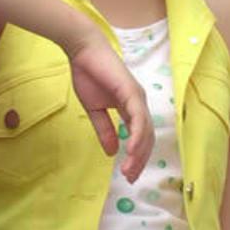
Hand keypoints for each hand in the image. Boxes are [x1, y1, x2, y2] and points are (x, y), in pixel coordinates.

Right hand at [65, 30, 153, 182]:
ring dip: (139, 153)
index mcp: (130, 106)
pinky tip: (131, 150)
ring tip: (129, 170)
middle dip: (140, 160)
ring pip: (145, 130)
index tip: (128, 174)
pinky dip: (137, 136)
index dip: (136, 156)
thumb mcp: (95, 109)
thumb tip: (113, 153)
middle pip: (146, 137)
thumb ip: (105, 129)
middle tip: (130, 178)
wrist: (82, 50)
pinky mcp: (131, 91)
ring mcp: (137, 96)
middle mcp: (138, 102)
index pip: (140, 136)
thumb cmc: (88, 74)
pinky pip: (138, 118)